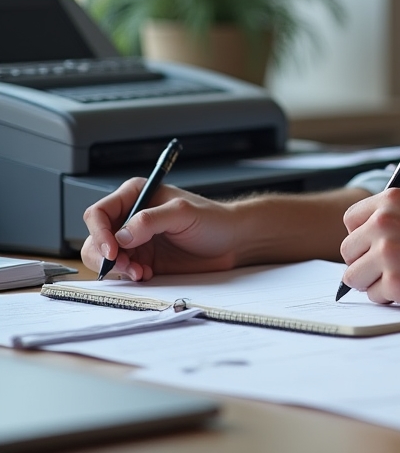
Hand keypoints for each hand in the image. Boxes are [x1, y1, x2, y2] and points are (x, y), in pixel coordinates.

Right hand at [82, 179, 241, 280]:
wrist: (230, 242)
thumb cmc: (212, 219)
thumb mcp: (183, 213)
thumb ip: (151, 220)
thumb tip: (122, 235)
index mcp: (136, 195)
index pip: (99, 213)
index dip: (99, 232)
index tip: (112, 250)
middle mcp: (131, 217)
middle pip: (96, 238)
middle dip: (106, 256)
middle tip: (126, 266)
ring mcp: (135, 240)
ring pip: (105, 258)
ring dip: (118, 268)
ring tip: (141, 271)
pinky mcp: (142, 259)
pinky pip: (122, 271)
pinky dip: (129, 276)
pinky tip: (148, 274)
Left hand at [340, 189, 399, 309]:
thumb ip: (394, 215)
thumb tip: (366, 232)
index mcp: (392, 200)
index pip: (351, 219)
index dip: (360, 234)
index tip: (370, 244)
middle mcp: (384, 224)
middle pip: (348, 250)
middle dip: (364, 261)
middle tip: (386, 267)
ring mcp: (388, 254)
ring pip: (354, 277)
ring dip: (373, 281)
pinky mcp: (394, 284)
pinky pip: (374, 296)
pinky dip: (390, 297)